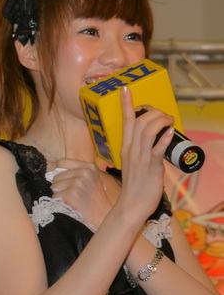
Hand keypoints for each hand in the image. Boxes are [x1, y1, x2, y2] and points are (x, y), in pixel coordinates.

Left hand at [50, 158, 114, 227]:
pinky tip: (70, 204)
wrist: (102, 215)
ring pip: (54, 185)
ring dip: (60, 193)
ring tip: (72, 198)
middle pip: (57, 176)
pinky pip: (55, 195)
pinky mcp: (72, 194)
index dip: (59, 171)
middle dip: (60, 185)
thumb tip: (53, 168)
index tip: (63, 179)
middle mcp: (84, 172)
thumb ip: (76, 171)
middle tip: (72, 193)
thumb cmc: (94, 197)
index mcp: (89, 167)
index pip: (62, 162)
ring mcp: (78, 183)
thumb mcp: (91, 178)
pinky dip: (59, 201)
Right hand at [114, 86, 172, 217]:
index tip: (125, 89)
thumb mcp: (133, 164)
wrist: (131, 205)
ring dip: (159, 121)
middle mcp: (131, 149)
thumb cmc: (134, 186)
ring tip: (169, 120)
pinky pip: (156, 149)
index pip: (125, 121)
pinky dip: (162, 138)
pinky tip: (169, 131)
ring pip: (146, 131)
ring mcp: (140, 158)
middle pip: (138, 122)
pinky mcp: (150, 167)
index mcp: (125, 147)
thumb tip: (154, 143)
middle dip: (152, 112)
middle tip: (163, 113)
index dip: (126, 104)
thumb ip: (140, 151)